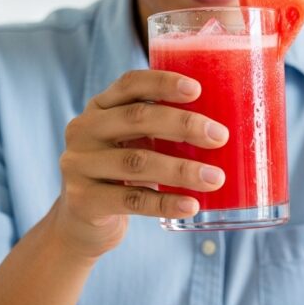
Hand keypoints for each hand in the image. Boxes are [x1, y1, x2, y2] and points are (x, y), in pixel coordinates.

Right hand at [49, 70, 228, 258]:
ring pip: (136, 162)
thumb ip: (161, 131)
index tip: (197, 89)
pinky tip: (191, 205)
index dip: (163, 83)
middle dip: (183, 125)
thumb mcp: (132, 144)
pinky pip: (131, 200)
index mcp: (100, 108)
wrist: (80, 221)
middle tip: (220, 136)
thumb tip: (225, 127)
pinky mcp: (84, 201)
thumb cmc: (121, 175)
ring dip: (181, 169)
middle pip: (137, 119)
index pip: (130, 84)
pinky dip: (165, 203)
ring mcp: (79, 165)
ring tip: (215, 178)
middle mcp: (84, 130)